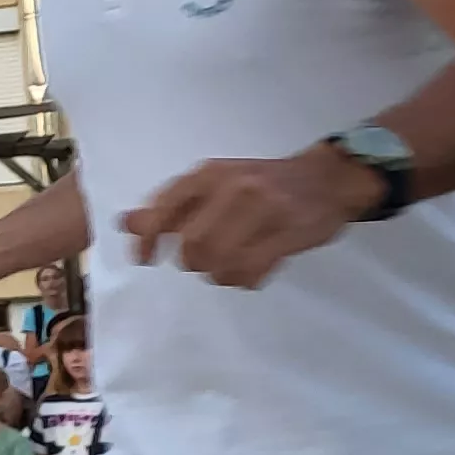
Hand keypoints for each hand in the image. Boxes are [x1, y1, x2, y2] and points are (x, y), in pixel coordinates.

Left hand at [122, 150, 381, 288]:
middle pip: (192, 245)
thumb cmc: (262, 183)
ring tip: (230, 266)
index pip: (163, 209)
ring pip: (220, 261)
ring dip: (219, 274)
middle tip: (205, 261)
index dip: (147, 240)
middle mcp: (233, 188)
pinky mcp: (289, 233)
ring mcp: (264, 210)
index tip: (143, 261)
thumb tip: (126, 223)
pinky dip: (243, 279)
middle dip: (192, 262)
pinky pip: (251, 271)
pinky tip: (249, 272)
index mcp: (208, 174)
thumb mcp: (214, 182)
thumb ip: (173, 205)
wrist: (328, 177)